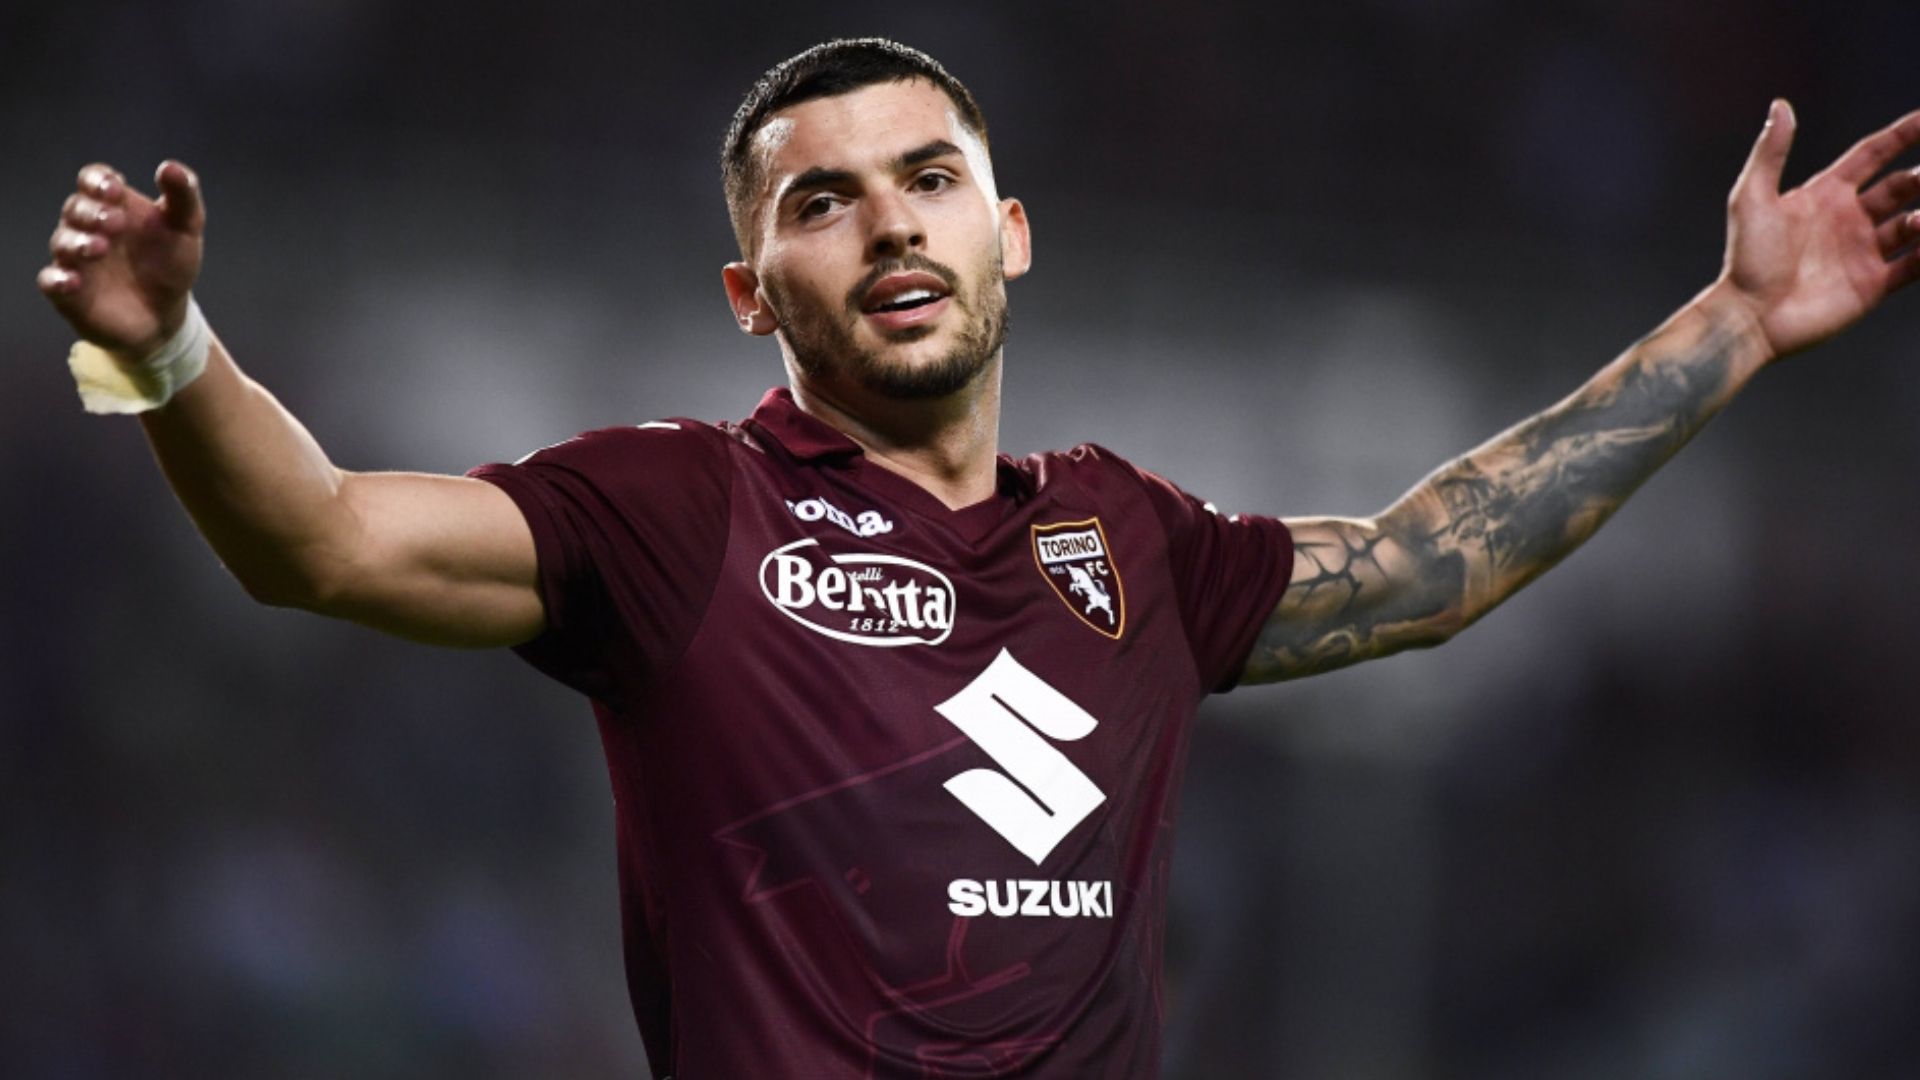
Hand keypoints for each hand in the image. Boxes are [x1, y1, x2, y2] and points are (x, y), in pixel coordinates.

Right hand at [36, 161, 205, 358]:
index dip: (97, 181)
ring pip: (63, 242)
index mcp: (113, 204)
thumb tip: (170, 167)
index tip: (115, 189)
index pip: (92, 179)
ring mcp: (75, 259)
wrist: (166, 314)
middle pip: (76, 208)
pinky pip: (51, 280)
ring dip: (77, 243)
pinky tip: (73, 281)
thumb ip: (183, 196)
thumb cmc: (171, 264)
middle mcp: (88, 227)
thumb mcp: (186, 228)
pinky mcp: (68, 292)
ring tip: (99, 248)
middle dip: (92, 212)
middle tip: (116, 223)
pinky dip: (58, 279)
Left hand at [1720, 101, 1919, 359]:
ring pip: (1914, 224)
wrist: (1748, 317)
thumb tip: (1780, 105)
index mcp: (1825, 194)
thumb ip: (1771, 152)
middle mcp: (1849, 219)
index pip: (1873, 154)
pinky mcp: (1872, 285)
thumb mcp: (1752, 198)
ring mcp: (1863, 252)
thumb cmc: (1746, 258)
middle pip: (1901, 186)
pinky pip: (1915, 265)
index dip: (1903, 134)